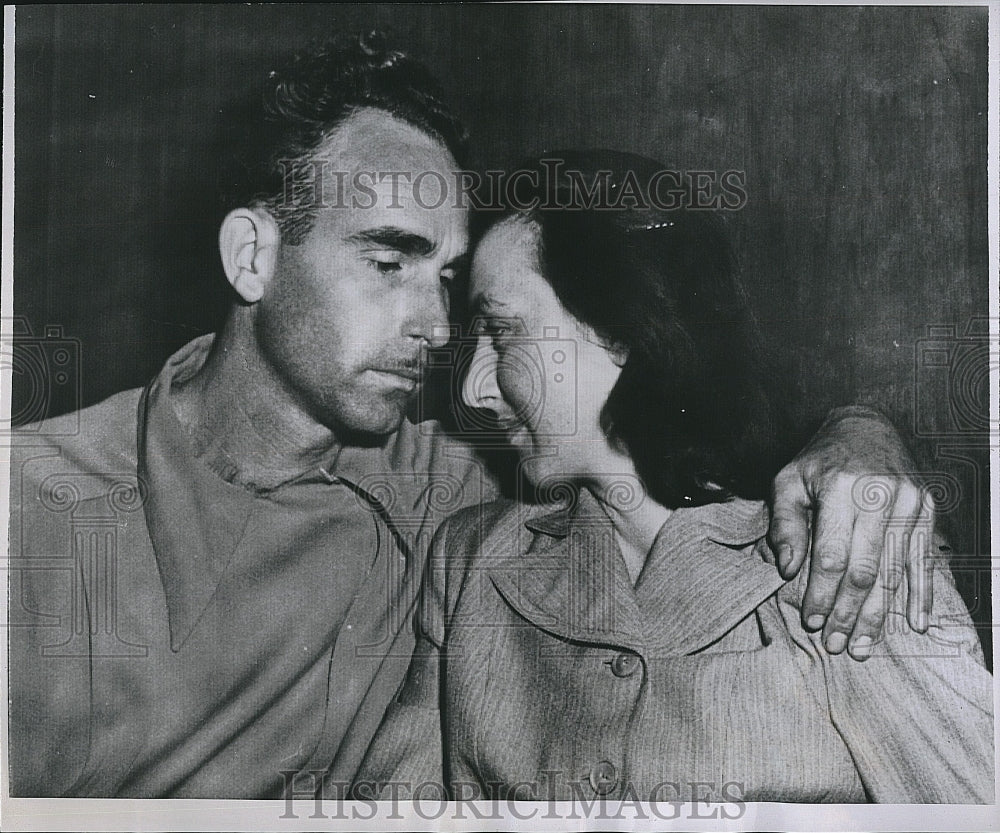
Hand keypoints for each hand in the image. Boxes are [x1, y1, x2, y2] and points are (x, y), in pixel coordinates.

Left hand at [768, 406, 933, 659]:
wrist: (868, 426)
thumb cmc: (820, 460)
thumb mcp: (789, 480)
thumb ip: (785, 524)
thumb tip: (786, 570)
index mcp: (842, 488)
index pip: (832, 555)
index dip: (822, 593)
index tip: (812, 622)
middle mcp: (881, 496)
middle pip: (866, 570)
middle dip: (849, 612)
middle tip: (837, 645)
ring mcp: (910, 504)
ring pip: (895, 572)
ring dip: (879, 614)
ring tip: (862, 645)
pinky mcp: (928, 510)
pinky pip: (925, 560)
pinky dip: (920, 595)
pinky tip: (913, 624)